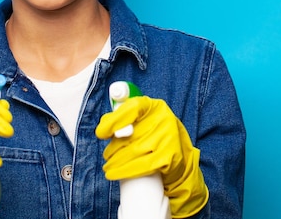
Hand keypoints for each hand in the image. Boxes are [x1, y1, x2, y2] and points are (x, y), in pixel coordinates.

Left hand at [95, 96, 207, 217]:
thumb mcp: (142, 120)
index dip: (114, 120)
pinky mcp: (170, 157)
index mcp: (154, 106)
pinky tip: (115, 173)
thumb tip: (103, 126)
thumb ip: (123, 118)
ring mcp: (168, 138)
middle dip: (113, 148)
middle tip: (107, 155)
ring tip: (109, 166)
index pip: (131, 108)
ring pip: (134, 151)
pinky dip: (125, 171)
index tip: (101, 133)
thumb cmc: (153, 134)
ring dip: (116, 162)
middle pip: (130, 134)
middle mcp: (163, 119)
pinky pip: (143, 166)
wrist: (180, 154)